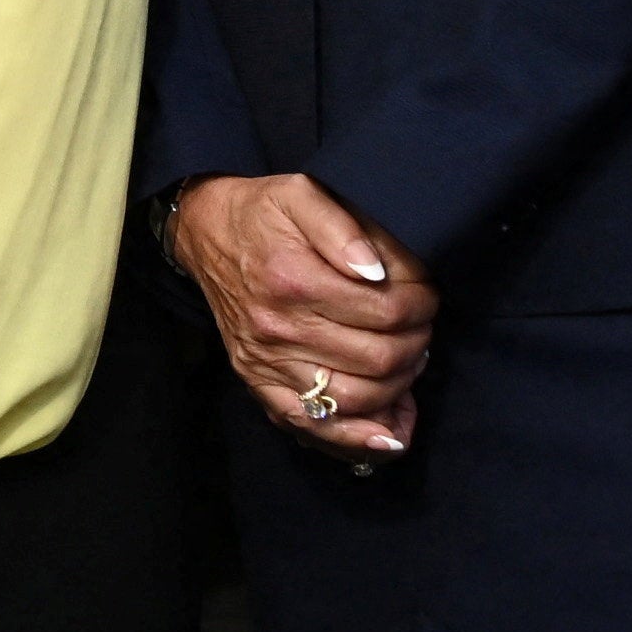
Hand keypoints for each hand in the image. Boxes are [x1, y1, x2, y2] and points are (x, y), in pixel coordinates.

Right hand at [166, 174, 432, 460]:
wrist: (204, 233)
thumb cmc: (262, 213)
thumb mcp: (303, 194)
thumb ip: (345, 228)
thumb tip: (376, 273)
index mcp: (293, 279)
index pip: (387, 311)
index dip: (422, 303)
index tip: (426, 291)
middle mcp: (278, 328)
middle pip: (379, 358)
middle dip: (418, 341)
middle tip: (422, 322)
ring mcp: (267, 362)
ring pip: (357, 397)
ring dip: (400, 383)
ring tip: (407, 355)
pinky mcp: (259, 383)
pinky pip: (314, 425)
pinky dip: (359, 437)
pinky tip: (391, 434)